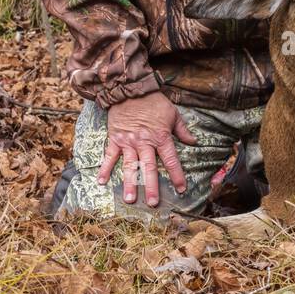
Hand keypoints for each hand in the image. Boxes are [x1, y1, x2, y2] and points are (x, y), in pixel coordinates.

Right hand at [98, 90, 197, 206]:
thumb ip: (182, 130)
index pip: (171, 160)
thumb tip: (193, 142)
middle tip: (153, 203)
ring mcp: (128, 142)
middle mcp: (144, 142)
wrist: (130, 89)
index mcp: (161, 137)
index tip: (181, 189)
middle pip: (150, 168)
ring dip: (130, 183)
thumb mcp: (173, 113)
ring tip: (129, 200)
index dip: (177, 175)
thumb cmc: (154, 102)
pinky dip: (105, 169)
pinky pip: (109, 156)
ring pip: (130, 166)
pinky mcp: (115, 139)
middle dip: (152, 186)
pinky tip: (101, 182)